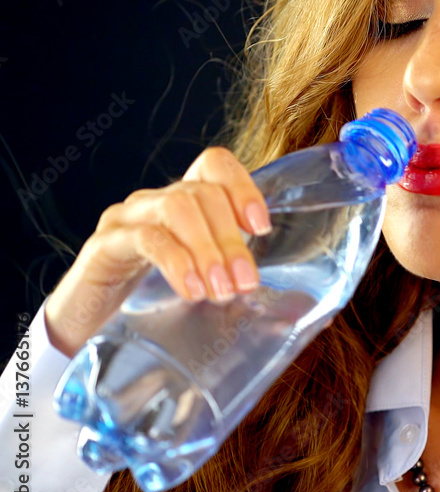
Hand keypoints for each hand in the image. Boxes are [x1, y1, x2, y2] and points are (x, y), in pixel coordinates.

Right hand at [42, 146, 271, 358]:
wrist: (87, 327)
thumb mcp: (202, 281)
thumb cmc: (153, 302)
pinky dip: (175, 263)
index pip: (214, 164)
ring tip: (221, 290)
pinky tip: (191, 290)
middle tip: (245, 282)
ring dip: (207, 250)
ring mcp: (126, 219)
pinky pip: (145, 238)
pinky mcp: (104, 246)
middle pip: (201, 193)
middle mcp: (155, 201)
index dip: (242, 186)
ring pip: (177, 209)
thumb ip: (237, 277)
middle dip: (231, 238)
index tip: (260, 226)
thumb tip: (300, 305)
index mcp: (184, 202)